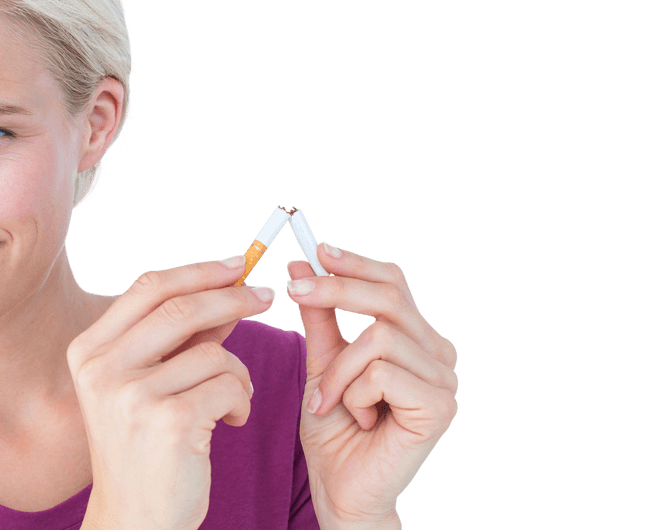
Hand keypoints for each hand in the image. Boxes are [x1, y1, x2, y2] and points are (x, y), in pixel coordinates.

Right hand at [67, 257, 274, 529]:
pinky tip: (229, 421)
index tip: (236, 265)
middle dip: (232, 296)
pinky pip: (228, 385)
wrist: (135, 520)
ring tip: (233, 398)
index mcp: (88, 351)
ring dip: (238, 372)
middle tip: (266, 295)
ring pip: (213, 352)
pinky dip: (241, 399)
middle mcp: (102, 369)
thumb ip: (180, 337)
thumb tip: (228, 284)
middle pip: (181, 307)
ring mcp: (132, 396)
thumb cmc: (146, 449)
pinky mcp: (170, 423)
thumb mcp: (146, 385)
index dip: (197, 271)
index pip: (147, 287)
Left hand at [287, 242, 457, 528]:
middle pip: (389, 298)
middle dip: (336, 290)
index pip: (393, 282)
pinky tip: (355, 419)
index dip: (355, 263)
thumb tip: (303, 264)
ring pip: (378, 338)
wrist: (342, 489)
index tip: (316, 249)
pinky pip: (382, 373)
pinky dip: (352, 393)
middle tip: (293, 291)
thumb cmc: (334, 429)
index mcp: (416, 338)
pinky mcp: (439, 407)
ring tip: (327, 401)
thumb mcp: (320, 361)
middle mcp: (438, 354)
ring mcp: (444, 381)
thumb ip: (319, 316)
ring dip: (337, 370)